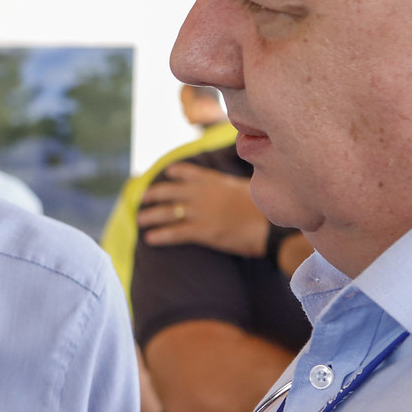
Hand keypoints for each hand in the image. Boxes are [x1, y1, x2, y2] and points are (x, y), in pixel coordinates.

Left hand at [137, 162, 267, 257]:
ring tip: (140, 221)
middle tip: (142, 199)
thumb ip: (234, 187)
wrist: (270, 225)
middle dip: (153, 195)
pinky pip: (175, 233)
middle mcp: (203, 194)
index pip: (189, 172)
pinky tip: (150, 239)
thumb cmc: (265, 209)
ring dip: (151, 216)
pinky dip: (160, 235)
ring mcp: (201, 212)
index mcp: (215, 181)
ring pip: (167, 212)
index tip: (166, 173)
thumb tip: (234, 188)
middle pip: (170, 191)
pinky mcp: (202, 231)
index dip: (175, 172)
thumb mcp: (250, 188)